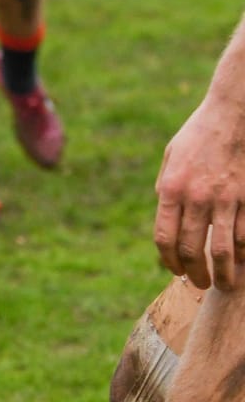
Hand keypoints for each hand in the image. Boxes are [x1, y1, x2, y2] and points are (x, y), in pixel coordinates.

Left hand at [154, 97, 244, 288]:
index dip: (168, 261)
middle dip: (195, 274)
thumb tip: (168, 221)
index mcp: (171, 188)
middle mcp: (197, 197)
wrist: (233, 116)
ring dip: (225, 275)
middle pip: (192, 250)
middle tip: (199, 284)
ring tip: (225, 285)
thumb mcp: (171, 158)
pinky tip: (243, 261)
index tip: (174, 271)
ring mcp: (227, 200)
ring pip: (224, 252)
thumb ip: (167, 189)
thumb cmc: (199, 135)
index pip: (165, 237)